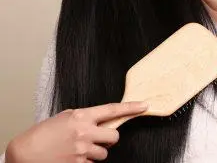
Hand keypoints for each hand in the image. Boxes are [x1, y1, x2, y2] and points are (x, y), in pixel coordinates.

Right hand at [6, 101, 147, 162]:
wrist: (26, 152)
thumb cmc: (44, 133)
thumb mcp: (66, 117)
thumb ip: (85, 118)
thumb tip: (100, 121)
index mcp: (82, 116)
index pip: (113, 110)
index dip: (131, 107)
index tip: (145, 105)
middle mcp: (85, 132)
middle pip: (114, 136)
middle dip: (110, 138)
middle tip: (99, 138)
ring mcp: (82, 151)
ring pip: (104, 153)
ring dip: (96, 152)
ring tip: (80, 149)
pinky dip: (87, 162)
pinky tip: (74, 158)